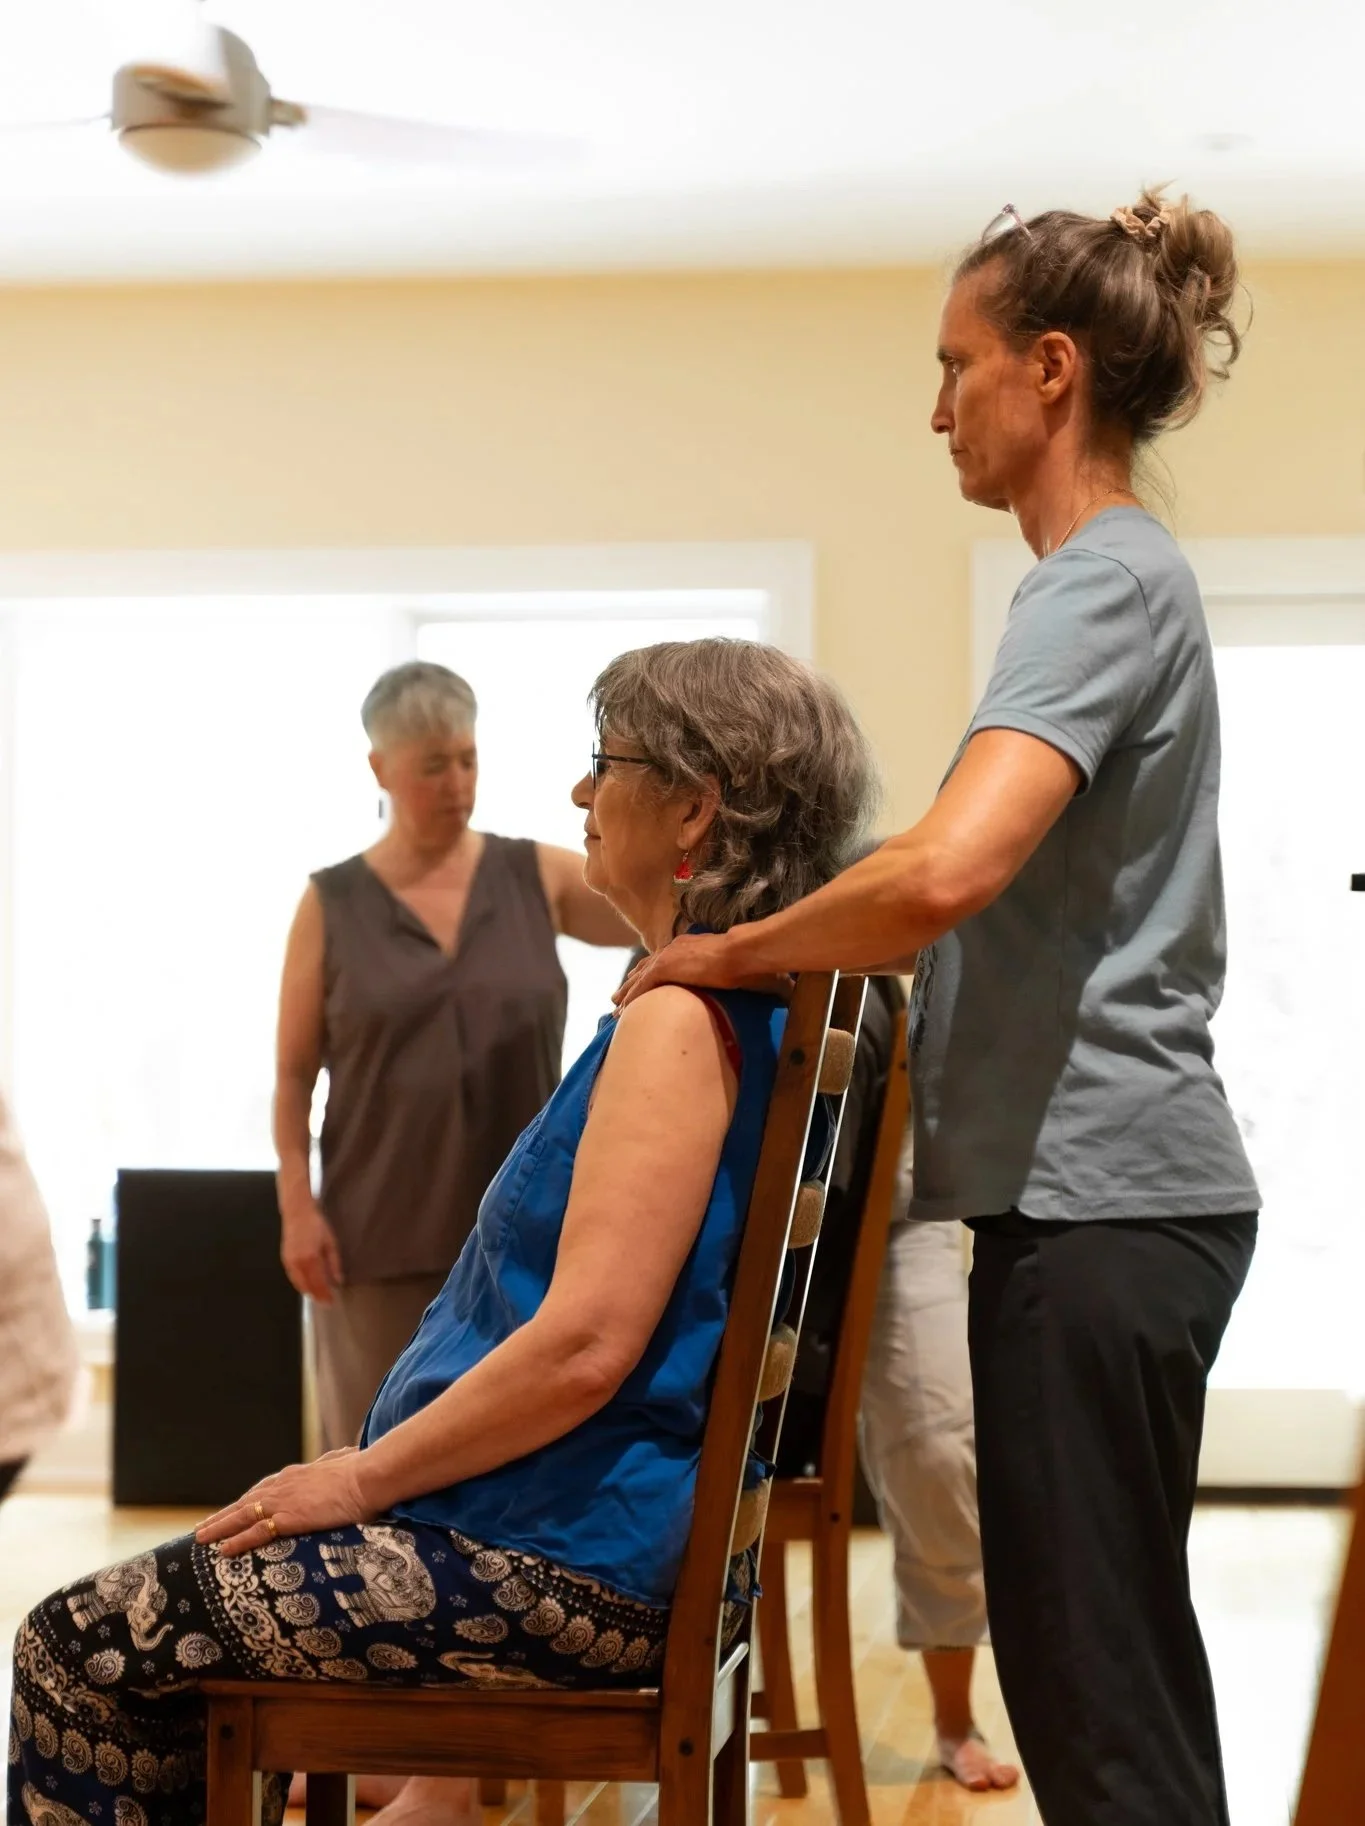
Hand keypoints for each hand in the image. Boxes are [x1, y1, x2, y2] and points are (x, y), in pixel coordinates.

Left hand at [195, 1448, 375, 1555]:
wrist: (368, 1477)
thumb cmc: (363, 1470)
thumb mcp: (346, 1463)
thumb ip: (339, 1460)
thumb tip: (347, 1453)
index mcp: (297, 1475)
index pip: (263, 1489)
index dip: (245, 1501)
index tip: (232, 1509)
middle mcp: (283, 1486)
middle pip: (245, 1503)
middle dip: (223, 1516)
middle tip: (203, 1528)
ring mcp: (283, 1502)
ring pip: (242, 1516)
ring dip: (219, 1527)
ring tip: (200, 1539)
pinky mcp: (288, 1518)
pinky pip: (256, 1532)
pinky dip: (237, 1541)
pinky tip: (222, 1550)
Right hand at [280, 1196, 342, 1304]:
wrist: (297, 1213)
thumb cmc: (317, 1225)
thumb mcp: (330, 1243)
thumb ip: (334, 1263)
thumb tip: (338, 1281)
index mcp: (312, 1258)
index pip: (319, 1283)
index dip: (325, 1294)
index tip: (331, 1302)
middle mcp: (298, 1263)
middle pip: (308, 1286)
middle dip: (317, 1296)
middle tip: (326, 1303)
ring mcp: (289, 1262)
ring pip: (298, 1284)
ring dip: (308, 1292)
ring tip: (318, 1297)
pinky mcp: (284, 1260)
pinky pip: (292, 1277)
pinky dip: (300, 1284)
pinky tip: (307, 1285)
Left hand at [613, 932, 792, 1010]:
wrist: (746, 952)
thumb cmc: (752, 961)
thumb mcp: (747, 971)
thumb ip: (757, 981)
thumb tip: (787, 994)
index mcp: (691, 945)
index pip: (667, 958)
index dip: (653, 970)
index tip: (644, 979)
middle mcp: (676, 948)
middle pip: (646, 966)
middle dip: (632, 980)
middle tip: (620, 995)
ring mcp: (670, 957)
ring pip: (639, 977)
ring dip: (626, 992)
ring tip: (615, 1006)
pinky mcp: (667, 968)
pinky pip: (643, 987)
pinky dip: (632, 999)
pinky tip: (623, 1011)